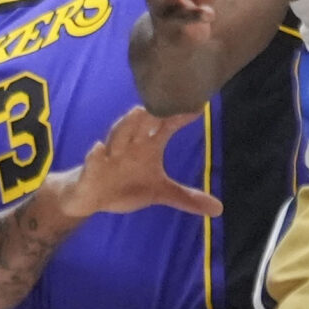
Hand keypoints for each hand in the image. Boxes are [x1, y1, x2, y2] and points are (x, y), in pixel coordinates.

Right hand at [55, 107, 223, 219]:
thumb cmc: (126, 186)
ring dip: (127, 125)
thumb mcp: (159, 193)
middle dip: (155, 112)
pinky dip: (95, 156)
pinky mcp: (90, 171)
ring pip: (118, 136)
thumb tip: (219, 209)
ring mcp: (109, 156)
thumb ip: (186, 197)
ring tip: (136, 112)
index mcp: (148, 145)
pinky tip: (98, 148)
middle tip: (166, 99)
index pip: (167, 126)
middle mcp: (130, 144)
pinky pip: (92, 162)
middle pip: (142, 124)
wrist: (88, 197)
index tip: (198, 107)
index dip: (180, 117)